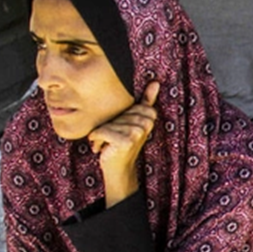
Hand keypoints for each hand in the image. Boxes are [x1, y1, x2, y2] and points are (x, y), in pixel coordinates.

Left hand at [90, 81, 159, 207]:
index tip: (122, 128)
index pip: (125, 106)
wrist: (119, 169)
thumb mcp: (132, 121)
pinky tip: (102, 147)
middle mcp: (145, 124)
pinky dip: (96, 138)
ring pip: (108, 122)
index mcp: (149, 116)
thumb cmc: (122, 143)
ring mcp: (137, 133)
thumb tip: (155, 82)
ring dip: (102, 133)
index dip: (118, 116)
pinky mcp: (126, 141)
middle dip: (109, 125)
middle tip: (115, 138)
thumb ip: (145, 101)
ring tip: (109, 143)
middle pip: (115, 113)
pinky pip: (102, 131)